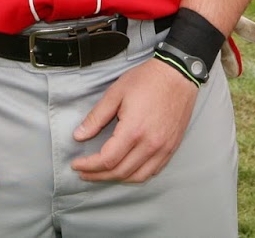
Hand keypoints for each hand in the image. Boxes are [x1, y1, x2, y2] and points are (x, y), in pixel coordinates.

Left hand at [70, 57, 197, 182]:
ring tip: (102, 173)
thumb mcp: (116, 93)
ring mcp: (163, 148)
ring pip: (137, 176)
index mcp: (134, 130)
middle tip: (84, 172)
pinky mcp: (172, 147)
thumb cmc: (147, 80)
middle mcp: (150, 144)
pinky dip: (136, 175)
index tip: (76, 165)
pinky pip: (153, 170)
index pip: (107, 160)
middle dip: (98, 175)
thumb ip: (96, 117)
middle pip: (120, 172)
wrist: (177, 75)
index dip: (89, 166)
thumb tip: (79, 136)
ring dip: (117, 179)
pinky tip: (126, 169)